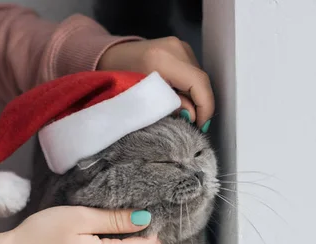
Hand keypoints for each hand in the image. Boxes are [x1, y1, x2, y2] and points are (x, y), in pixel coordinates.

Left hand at [98, 37, 213, 130]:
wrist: (111, 55)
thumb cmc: (120, 77)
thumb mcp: (142, 98)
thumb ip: (169, 107)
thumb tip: (192, 117)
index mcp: (164, 58)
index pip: (198, 83)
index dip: (205, 106)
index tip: (201, 125)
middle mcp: (176, 48)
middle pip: (201, 81)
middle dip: (200, 106)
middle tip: (192, 124)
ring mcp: (180, 45)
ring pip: (199, 78)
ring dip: (195, 98)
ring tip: (183, 112)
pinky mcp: (181, 48)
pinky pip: (193, 73)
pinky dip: (190, 89)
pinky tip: (179, 99)